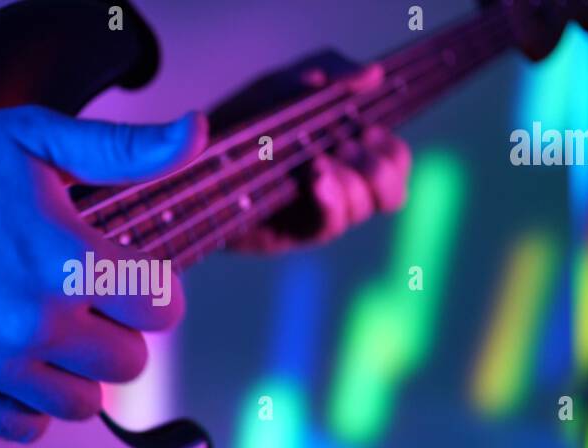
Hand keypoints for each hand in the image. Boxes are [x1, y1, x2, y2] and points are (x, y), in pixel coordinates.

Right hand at [0, 106, 206, 441]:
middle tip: (92, 302)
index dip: (156, 289)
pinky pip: (23, 429)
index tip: (133, 274)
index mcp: (70, 261)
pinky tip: (21, 369)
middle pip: (130, 362)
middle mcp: (40, 323)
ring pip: (84, 405)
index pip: (163, 308)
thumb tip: (195, 135)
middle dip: (122, 331)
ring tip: (59, 336)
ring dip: (83, 374)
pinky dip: (33, 409)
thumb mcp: (36, 137)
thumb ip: (123, 148)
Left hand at [229, 65, 411, 253]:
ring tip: (318, 161)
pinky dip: (331, 198)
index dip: (391, 150)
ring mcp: (316, 213)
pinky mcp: (292, 232)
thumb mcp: (284, 88)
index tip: (364, 128)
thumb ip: (328, 78)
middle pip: (392, 193)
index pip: (396, 162)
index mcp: (347, 156)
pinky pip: (330, 225)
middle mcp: (338, 189)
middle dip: (375, 166)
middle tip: (343, 145)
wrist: (191, 159)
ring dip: (351, 179)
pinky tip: (316, 177)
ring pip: (365, 207)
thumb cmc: (241, 123)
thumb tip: (373, 74)